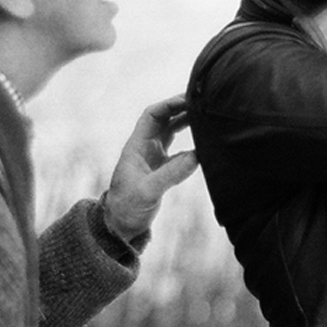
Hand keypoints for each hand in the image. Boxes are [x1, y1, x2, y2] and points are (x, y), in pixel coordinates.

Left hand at [102, 98, 197, 243]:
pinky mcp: (161, 170)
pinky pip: (178, 151)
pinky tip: (203, 146)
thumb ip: (172, 173)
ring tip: (206, 118)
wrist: (120, 225)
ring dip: (187, 124)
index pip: (153, 115)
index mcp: (137, 146)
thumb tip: (196, 156)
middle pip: (164, 119)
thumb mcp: (148, 190)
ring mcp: (153, 158)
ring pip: (171, 132)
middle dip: (182, 109)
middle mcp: (145, 148)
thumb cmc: (126, 207)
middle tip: (203, 105)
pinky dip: (191, 146)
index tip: (189, 101)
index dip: (170, 105)